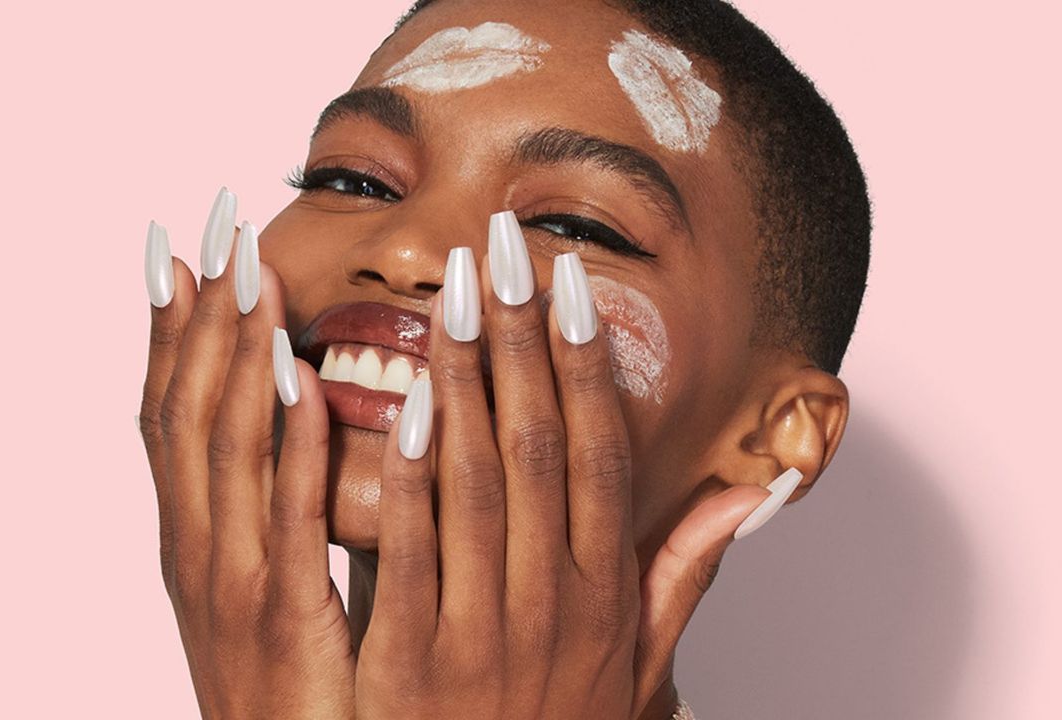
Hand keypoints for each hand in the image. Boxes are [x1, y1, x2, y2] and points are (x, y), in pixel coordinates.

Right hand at [138, 218, 353, 718]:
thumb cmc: (291, 684)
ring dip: (234, 354)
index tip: (181, 245)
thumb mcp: (266, 583)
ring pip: (221, 447)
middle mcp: (197, 547)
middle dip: (200, 315)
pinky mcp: (281, 618)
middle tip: (216, 225)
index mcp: (195, 536)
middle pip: (187, 409)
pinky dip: (290, 444)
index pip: (171, 410)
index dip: (171, 327)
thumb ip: (275, 505)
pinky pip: (286, 518)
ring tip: (252, 272)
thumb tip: (297, 414)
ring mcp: (230, 582)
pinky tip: (303, 380)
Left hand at [354, 245, 781, 718]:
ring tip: (446, 295)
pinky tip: (401, 404)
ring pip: (477, 479)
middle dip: (518, 339)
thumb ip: (684, 572)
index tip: (566, 285)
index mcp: (604, 588)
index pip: (600, 449)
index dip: (585, 361)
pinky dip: (408, 474)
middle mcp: (554, 598)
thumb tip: (751, 493)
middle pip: (540, 442)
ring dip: (463, 379)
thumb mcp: (639, 658)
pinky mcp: (413, 658)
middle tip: (500, 251)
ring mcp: (484, 628)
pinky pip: (410, 549)